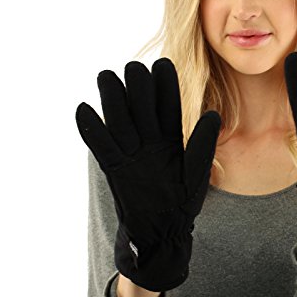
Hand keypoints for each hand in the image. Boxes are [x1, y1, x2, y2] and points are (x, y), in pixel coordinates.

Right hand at [76, 59, 220, 290]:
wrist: (164, 231)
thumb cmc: (184, 201)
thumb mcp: (197, 172)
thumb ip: (203, 144)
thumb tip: (213, 115)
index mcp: (173, 137)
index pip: (169, 105)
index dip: (166, 86)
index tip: (163, 64)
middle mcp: (150, 139)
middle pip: (141, 107)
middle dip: (138, 86)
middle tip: (133, 67)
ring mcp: (131, 151)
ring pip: (119, 119)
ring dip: (112, 99)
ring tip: (106, 76)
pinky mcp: (114, 167)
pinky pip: (100, 145)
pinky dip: (91, 129)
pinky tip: (83, 110)